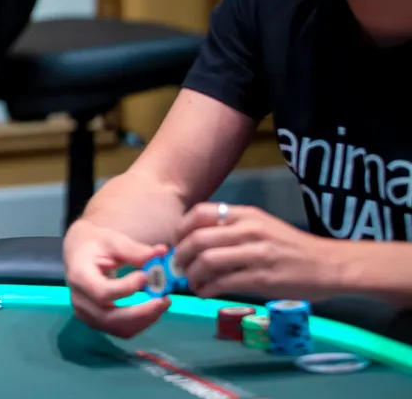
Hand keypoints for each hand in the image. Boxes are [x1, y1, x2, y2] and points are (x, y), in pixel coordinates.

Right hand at [63, 219, 171, 337]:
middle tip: (165, 299)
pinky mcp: (96, 322)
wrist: (80, 253)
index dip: (126, 288)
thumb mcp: (112, 240)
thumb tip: (162, 252)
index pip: (102, 292)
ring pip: (118, 328)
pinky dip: (140, 323)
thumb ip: (135, 250)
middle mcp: (80, 300)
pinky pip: (120, 330)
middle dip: (142, 312)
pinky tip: (152, 309)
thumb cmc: (95, 244)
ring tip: (163, 302)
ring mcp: (86, 314)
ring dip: (145, 320)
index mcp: (79, 276)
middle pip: (110, 318)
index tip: (146, 276)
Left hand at [173, 203, 336, 299]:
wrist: (330, 265)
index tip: (177, 243)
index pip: (201, 212)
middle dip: (180, 256)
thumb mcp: (262, 226)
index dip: (181, 229)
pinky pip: (223, 283)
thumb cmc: (292, 247)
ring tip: (193, 283)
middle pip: (198, 239)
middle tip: (178, 268)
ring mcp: (256, 254)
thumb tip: (195, 241)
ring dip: (192, 276)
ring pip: (207, 262)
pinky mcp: (262, 279)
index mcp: (246, 215)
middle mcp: (249, 231)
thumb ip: (232, 229)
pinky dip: (207, 289)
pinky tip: (206, 293)